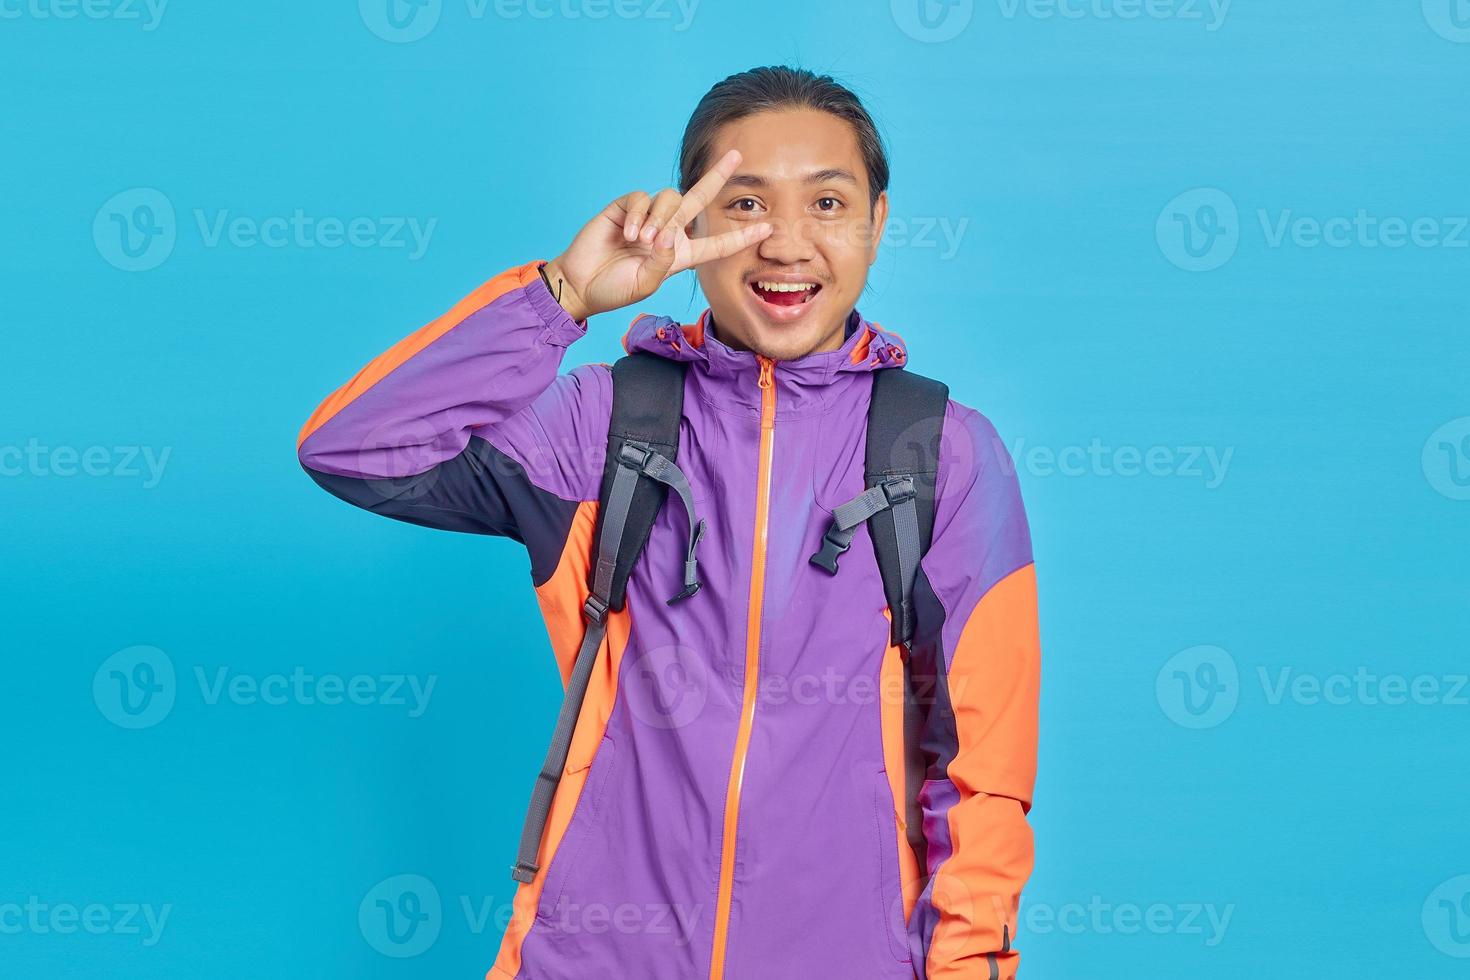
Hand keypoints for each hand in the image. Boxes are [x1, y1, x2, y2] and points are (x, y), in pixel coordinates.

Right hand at [542, 149, 771, 321]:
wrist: (580, 284)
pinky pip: (641, 199)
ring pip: (669, 199)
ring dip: (660, 220)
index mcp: (680, 255)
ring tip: (642, 243)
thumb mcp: (644, 284)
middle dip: (718, 176)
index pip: (716, 244)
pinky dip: (638, 216)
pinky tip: (627, 235)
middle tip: (737, 156)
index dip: (740, 236)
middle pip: (698, 199)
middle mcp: (668, 232)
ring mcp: (647, 217)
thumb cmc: (614, 289)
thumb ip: (661, 263)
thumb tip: (668, 236)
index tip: (767, 227)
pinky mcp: (625, 207)